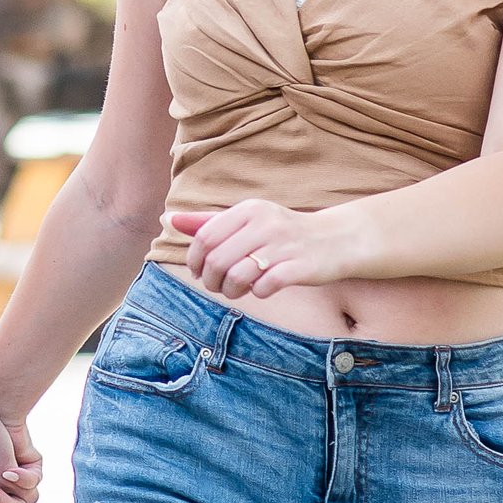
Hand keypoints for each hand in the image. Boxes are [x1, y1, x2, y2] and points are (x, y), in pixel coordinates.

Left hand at [168, 198, 351, 302]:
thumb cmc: (282, 233)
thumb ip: (208, 222)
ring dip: (231, 290)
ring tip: (237, 290)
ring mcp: (284, 245)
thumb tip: (168, 219)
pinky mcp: (299, 267)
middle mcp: (265, 223)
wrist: (334, 240)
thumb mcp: (246, 220)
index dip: (194, 260)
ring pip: (237, 276)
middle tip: (218, 286)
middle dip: (211, 281)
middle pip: (217, 260)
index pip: (204, 237)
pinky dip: (258, 292)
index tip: (199, 272)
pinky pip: (264, 287)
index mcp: (248, 209)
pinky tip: (262, 288)